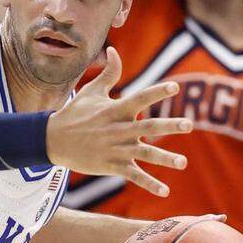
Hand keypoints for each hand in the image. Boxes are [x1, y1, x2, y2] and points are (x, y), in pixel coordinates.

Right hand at [47, 47, 190, 196]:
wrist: (53, 140)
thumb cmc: (74, 113)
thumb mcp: (90, 92)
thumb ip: (108, 73)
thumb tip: (113, 50)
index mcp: (115, 110)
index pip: (140, 98)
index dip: (157, 92)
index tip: (175, 87)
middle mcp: (118, 129)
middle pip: (148, 128)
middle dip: (169, 126)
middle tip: (189, 124)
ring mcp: (116, 149)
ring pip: (145, 155)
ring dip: (165, 159)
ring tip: (183, 162)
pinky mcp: (112, 166)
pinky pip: (134, 176)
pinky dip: (150, 184)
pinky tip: (165, 192)